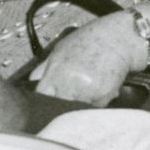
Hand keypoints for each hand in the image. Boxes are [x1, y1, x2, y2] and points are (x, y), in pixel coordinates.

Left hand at [30, 10, 149, 103]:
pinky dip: (95, 102)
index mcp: (56, 71)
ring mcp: (86, 92)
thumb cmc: (90, 41)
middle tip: (66, 97)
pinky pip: (94, 108)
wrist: (119, 39)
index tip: (46, 101)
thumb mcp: (61, 49)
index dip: (43, 100)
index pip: (41, 96)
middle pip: (58, 107)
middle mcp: (69, 84)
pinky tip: (98, 87)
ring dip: (79, 104)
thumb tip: (31, 81)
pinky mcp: (103, 97)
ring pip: (77, 110)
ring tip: (85, 89)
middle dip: (61, 104)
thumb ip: (44, 67)